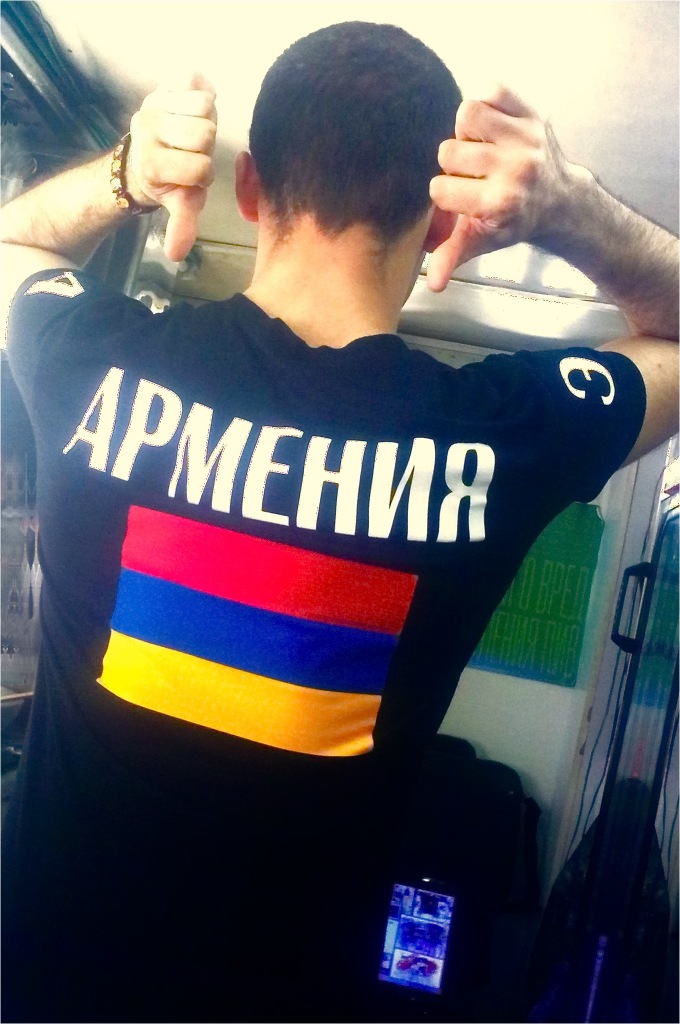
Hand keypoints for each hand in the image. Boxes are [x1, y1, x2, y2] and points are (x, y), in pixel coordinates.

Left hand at [126, 72, 216, 261]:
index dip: (204, 174)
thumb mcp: (179, 203)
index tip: (193, 175)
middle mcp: (148, 130)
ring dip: (207, 119)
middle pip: (205, 134)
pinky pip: (196, 80)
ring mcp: (154, 103)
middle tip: (195, 150)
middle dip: (206, 145)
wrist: (147, 151)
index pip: (201, 168)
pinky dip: (202, 92)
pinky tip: (193, 107)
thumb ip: (181, 226)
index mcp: (153, 164)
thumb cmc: (171, 180)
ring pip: (204, 105)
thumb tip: (176, 255)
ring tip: (194, 130)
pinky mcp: (162, 83)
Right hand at [427, 86, 572, 291]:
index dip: (443, 194)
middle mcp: (513, 169)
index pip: (440, 189)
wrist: (561, 201)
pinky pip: (492, 91)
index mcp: (497, 203)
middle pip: (448, 153)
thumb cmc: (515, 220)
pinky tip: (489, 127)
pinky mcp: (532, 113)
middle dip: (452, 164)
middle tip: (469, 173)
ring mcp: (524, 138)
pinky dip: (485, 105)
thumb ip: (453, 257)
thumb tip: (432, 284)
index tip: (459, 199)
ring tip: (476, 146)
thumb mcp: (483, 242)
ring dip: (465, 130)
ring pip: (466, 115)